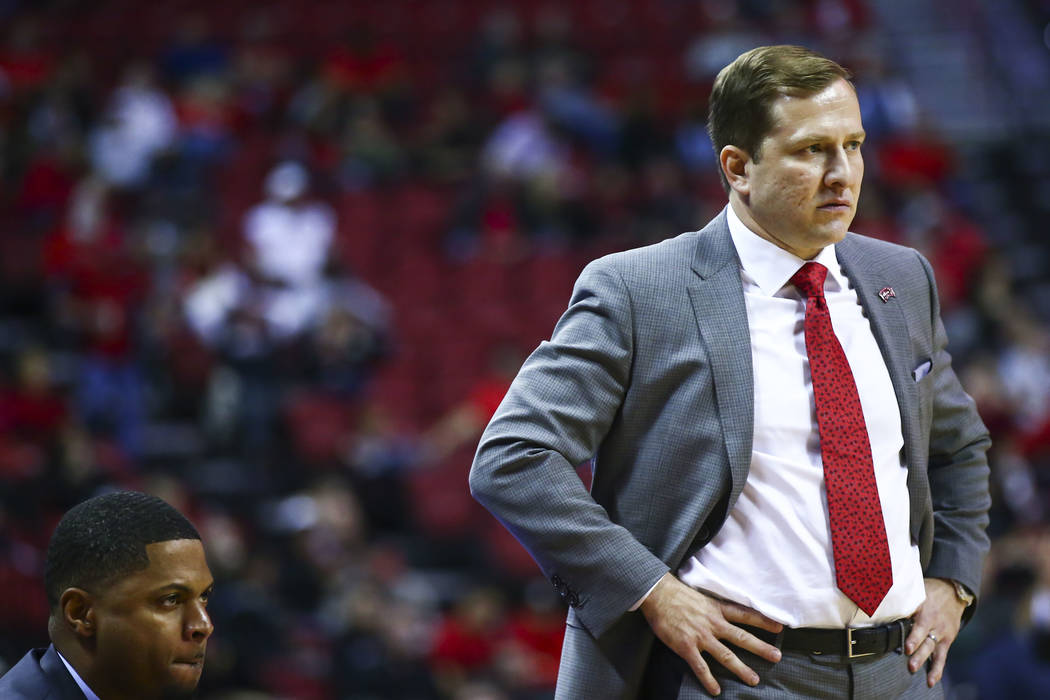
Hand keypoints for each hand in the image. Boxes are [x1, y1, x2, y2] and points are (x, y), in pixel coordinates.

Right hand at [639, 573, 782, 695]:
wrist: (657, 594)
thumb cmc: (677, 594)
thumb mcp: (702, 597)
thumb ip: (714, 608)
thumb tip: (723, 614)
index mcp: (717, 609)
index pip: (745, 615)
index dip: (763, 621)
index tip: (779, 627)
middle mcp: (713, 623)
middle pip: (742, 637)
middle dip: (761, 648)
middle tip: (777, 657)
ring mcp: (701, 636)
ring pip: (726, 655)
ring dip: (741, 668)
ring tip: (754, 680)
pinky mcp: (687, 646)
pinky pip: (700, 667)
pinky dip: (708, 679)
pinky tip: (716, 690)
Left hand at [905, 578, 966, 687]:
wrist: (954, 592)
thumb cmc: (929, 591)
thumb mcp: (917, 590)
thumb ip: (903, 599)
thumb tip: (878, 601)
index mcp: (924, 609)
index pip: (916, 620)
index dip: (912, 632)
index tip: (906, 644)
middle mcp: (933, 622)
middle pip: (924, 636)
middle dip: (916, 647)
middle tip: (908, 657)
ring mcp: (941, 632)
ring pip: (932, 648)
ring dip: (924, 660)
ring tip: (916, 671)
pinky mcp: (947, 640)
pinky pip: (942, 656)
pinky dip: (937, 669)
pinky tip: (930, 680)